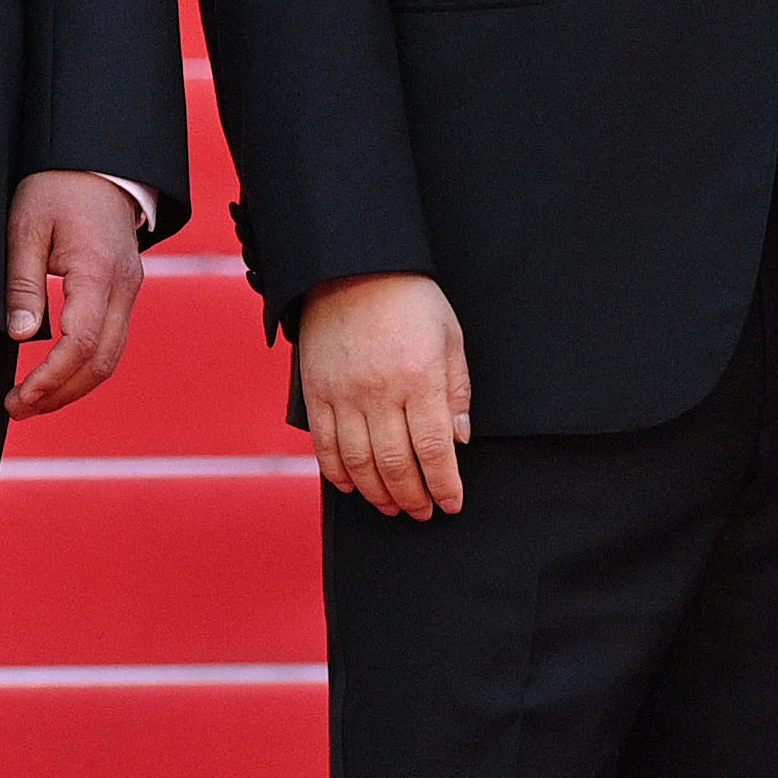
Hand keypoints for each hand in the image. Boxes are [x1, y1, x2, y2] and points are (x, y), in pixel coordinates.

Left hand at [0, 170, 144, 419]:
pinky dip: (85, 367)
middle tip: (18, 409)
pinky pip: (111, 342)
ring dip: (74, 386)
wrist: (96, 163)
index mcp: (99, 271)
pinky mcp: (125, 292)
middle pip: (102, 361)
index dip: (50, 378)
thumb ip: (23, 284)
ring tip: (33, 402)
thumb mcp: (26, 228)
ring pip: (111, 357)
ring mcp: (130, 290)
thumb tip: (20, 337)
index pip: (80, 343)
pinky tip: (57, 377)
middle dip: (61, 393)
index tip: (20, 397)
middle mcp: (124, 287)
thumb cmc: (56, 189)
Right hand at [297, 271, 471, 518]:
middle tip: (423, 512)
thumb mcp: (450, 336)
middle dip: (413, 497)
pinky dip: (338, 473)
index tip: (452, 503)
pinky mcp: (317, 391)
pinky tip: (353, 486)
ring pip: (359, 463)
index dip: (444, 485)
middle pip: (395, 464)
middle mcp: (379, 392)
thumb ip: (456, 390)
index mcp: (419, 378)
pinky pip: (325, 445)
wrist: (352, 265)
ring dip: (378, 493)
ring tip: (393, 507)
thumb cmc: (410, 299)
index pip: (433, 449)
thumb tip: (460, 440)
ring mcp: (343, 394)